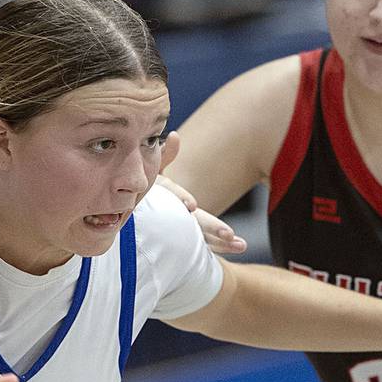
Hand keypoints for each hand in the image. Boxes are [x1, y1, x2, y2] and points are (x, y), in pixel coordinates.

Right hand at [158, 131, 248, 253]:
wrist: (139, 216)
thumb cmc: (148, 191)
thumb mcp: (154, 171)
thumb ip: (165, 155)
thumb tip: (175, 136)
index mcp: (165, 196)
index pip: (172, 193)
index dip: (181, 197)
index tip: (192, 205)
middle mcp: (173, 215)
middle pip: (192, 220)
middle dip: (210, 226)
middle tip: (229, 234)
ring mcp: (181, 230)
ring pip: (202, 237)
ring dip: (222, 242)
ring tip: (242, 244)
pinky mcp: (189, 238)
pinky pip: (207, 242)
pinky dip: (222, 244)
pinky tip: (240, 246)